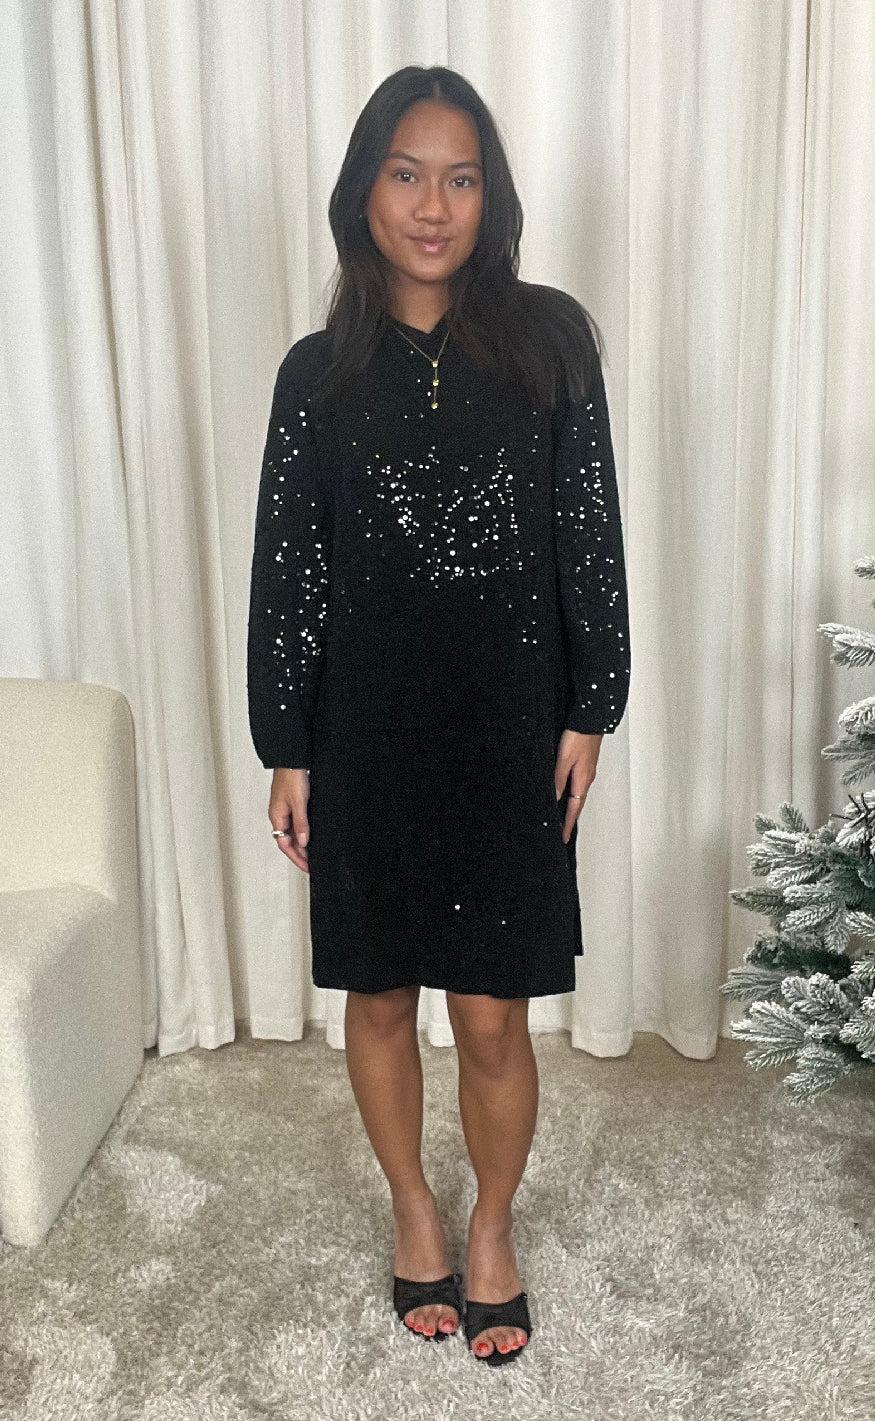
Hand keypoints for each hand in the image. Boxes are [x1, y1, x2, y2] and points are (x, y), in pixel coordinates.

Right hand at [269, 767, 311, 872]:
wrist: (291, 759)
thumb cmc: (292, 777)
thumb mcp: (299, 802)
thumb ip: (301, 824)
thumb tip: (302, 843)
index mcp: (277, 817)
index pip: (285, 844)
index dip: (296, 857)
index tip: (307, 867)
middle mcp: (278, 815)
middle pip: (287, 841)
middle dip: (299, 854)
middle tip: (312, 864)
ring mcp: (283, 810)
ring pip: (290, 833)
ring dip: (300, 844)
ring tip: (312, 853)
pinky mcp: (289, 803)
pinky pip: (294, 823)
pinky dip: (301, 832)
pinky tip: (309, 834)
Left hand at [555, 729, 601, 843]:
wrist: (591, 718)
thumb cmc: (579, 736)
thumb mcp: (564, 760)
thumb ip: (558, 779)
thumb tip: (554, 797)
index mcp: (582, 780)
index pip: (573, 809)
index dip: (567, 824)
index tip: (563, 837)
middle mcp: (586, 777)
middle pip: (577, 803)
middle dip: (570, 819)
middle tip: (563, 831)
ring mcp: (587, 770)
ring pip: (578, 793)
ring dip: (571, 806)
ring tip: (563, 817)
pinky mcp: (585, 762)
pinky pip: (578, 784)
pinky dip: (572, 793)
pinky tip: (566, 791)